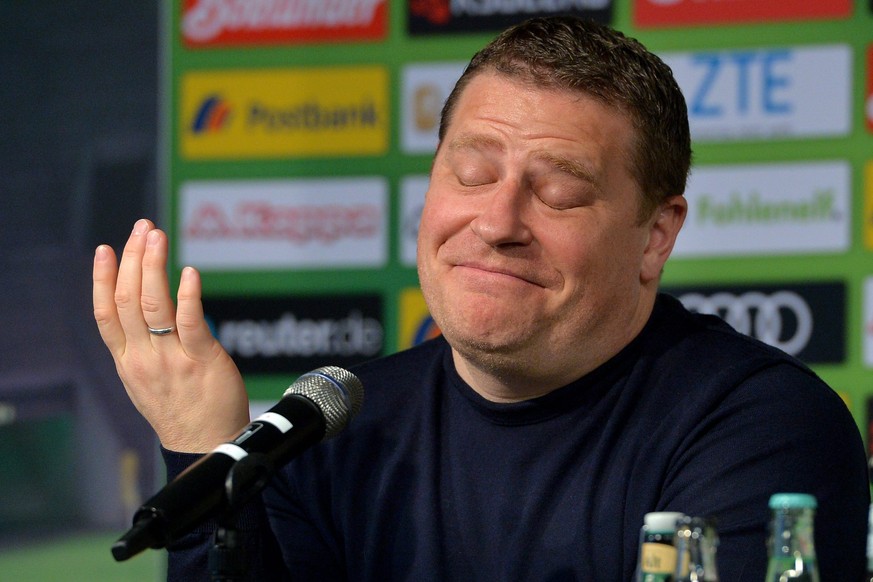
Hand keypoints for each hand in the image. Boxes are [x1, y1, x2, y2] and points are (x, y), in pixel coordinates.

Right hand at [93, 219, 249, 451]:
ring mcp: (171, 359)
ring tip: (157, 236)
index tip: (104, 249)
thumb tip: (141, 313)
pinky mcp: (201, 360)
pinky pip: (190, 322)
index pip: (106, 314)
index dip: (101, 279)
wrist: (206, 445)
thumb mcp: (146, 380)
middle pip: (128, 300)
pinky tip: (188, 273)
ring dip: (153, 266)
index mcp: (127, 361)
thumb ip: (141, 347)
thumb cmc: (181, 410)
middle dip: (132, 259)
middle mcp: (143, 358)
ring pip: (153, 305)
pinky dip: (187, 295)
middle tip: (142, 228)